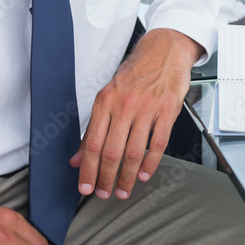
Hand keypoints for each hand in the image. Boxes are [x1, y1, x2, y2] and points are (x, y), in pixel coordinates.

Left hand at [71, 28, 202, 200]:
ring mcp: (147, 107)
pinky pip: (158, 144)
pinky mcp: (168, 110)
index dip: (87, 169)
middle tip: (104, 194)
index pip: (91, 142)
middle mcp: (125, 104)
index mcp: (106, 100)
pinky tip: (144, 174)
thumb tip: (76, 158)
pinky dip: (151, 163)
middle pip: (111, 151)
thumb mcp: (108, 95)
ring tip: (123, 190)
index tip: (86, 187)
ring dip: (127, 177)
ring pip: (134, 152)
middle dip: (106, 179)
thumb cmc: (136, 73)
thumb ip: (93, 127)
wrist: (164, 50)